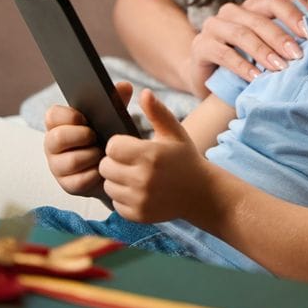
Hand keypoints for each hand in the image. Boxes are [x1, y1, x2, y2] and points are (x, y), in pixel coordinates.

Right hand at [43, 82, 133, 201]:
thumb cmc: (109, 137)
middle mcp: (53, 145)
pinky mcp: (68, 185)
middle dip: (80, 137)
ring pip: (70, 161)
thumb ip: (117, 101)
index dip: (68, 116)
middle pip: (56, 138)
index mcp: (60, 124)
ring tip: (102, 154)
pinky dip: (95, 174)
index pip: (52, 115)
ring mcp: (58, 166)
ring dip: (91, 156)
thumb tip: (125, 86)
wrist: (117, 169)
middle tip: (95, 137)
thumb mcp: (114, 117)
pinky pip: (79, 180)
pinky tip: (103, 170)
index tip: (84, 119)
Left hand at [100, 89, 211, 223]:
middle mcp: (143, 179)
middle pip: (105, 166)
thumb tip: (144, 92)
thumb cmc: (185, 158)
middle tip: (130, 161)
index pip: (112, 146)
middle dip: (114, 162)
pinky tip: (138, 190)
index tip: (129, 145)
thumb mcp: (174, 132)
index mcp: (150, 155)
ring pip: (108, 186)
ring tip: (133, 175)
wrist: (201, 193)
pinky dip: (123, 197)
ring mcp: (140, 199)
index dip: (118, 144)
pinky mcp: (138, 215)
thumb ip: (157, 112)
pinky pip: (115, 203)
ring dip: (117, 180)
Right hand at [188, 0, 307, 93]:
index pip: (275, 2)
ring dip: (263, 51)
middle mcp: (232, 12)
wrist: (210, 80)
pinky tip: (256, 78)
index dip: (293, 16)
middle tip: (298, 56)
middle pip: (259, 19)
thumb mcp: (269, 49)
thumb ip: (288, 40)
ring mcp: (213, 26)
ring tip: (279, 68)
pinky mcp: (200, 46)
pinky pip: (223, 53)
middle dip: (281, 38)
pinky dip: (242, 66)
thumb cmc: (247, 63)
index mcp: (252, 7)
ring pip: (242, 34)